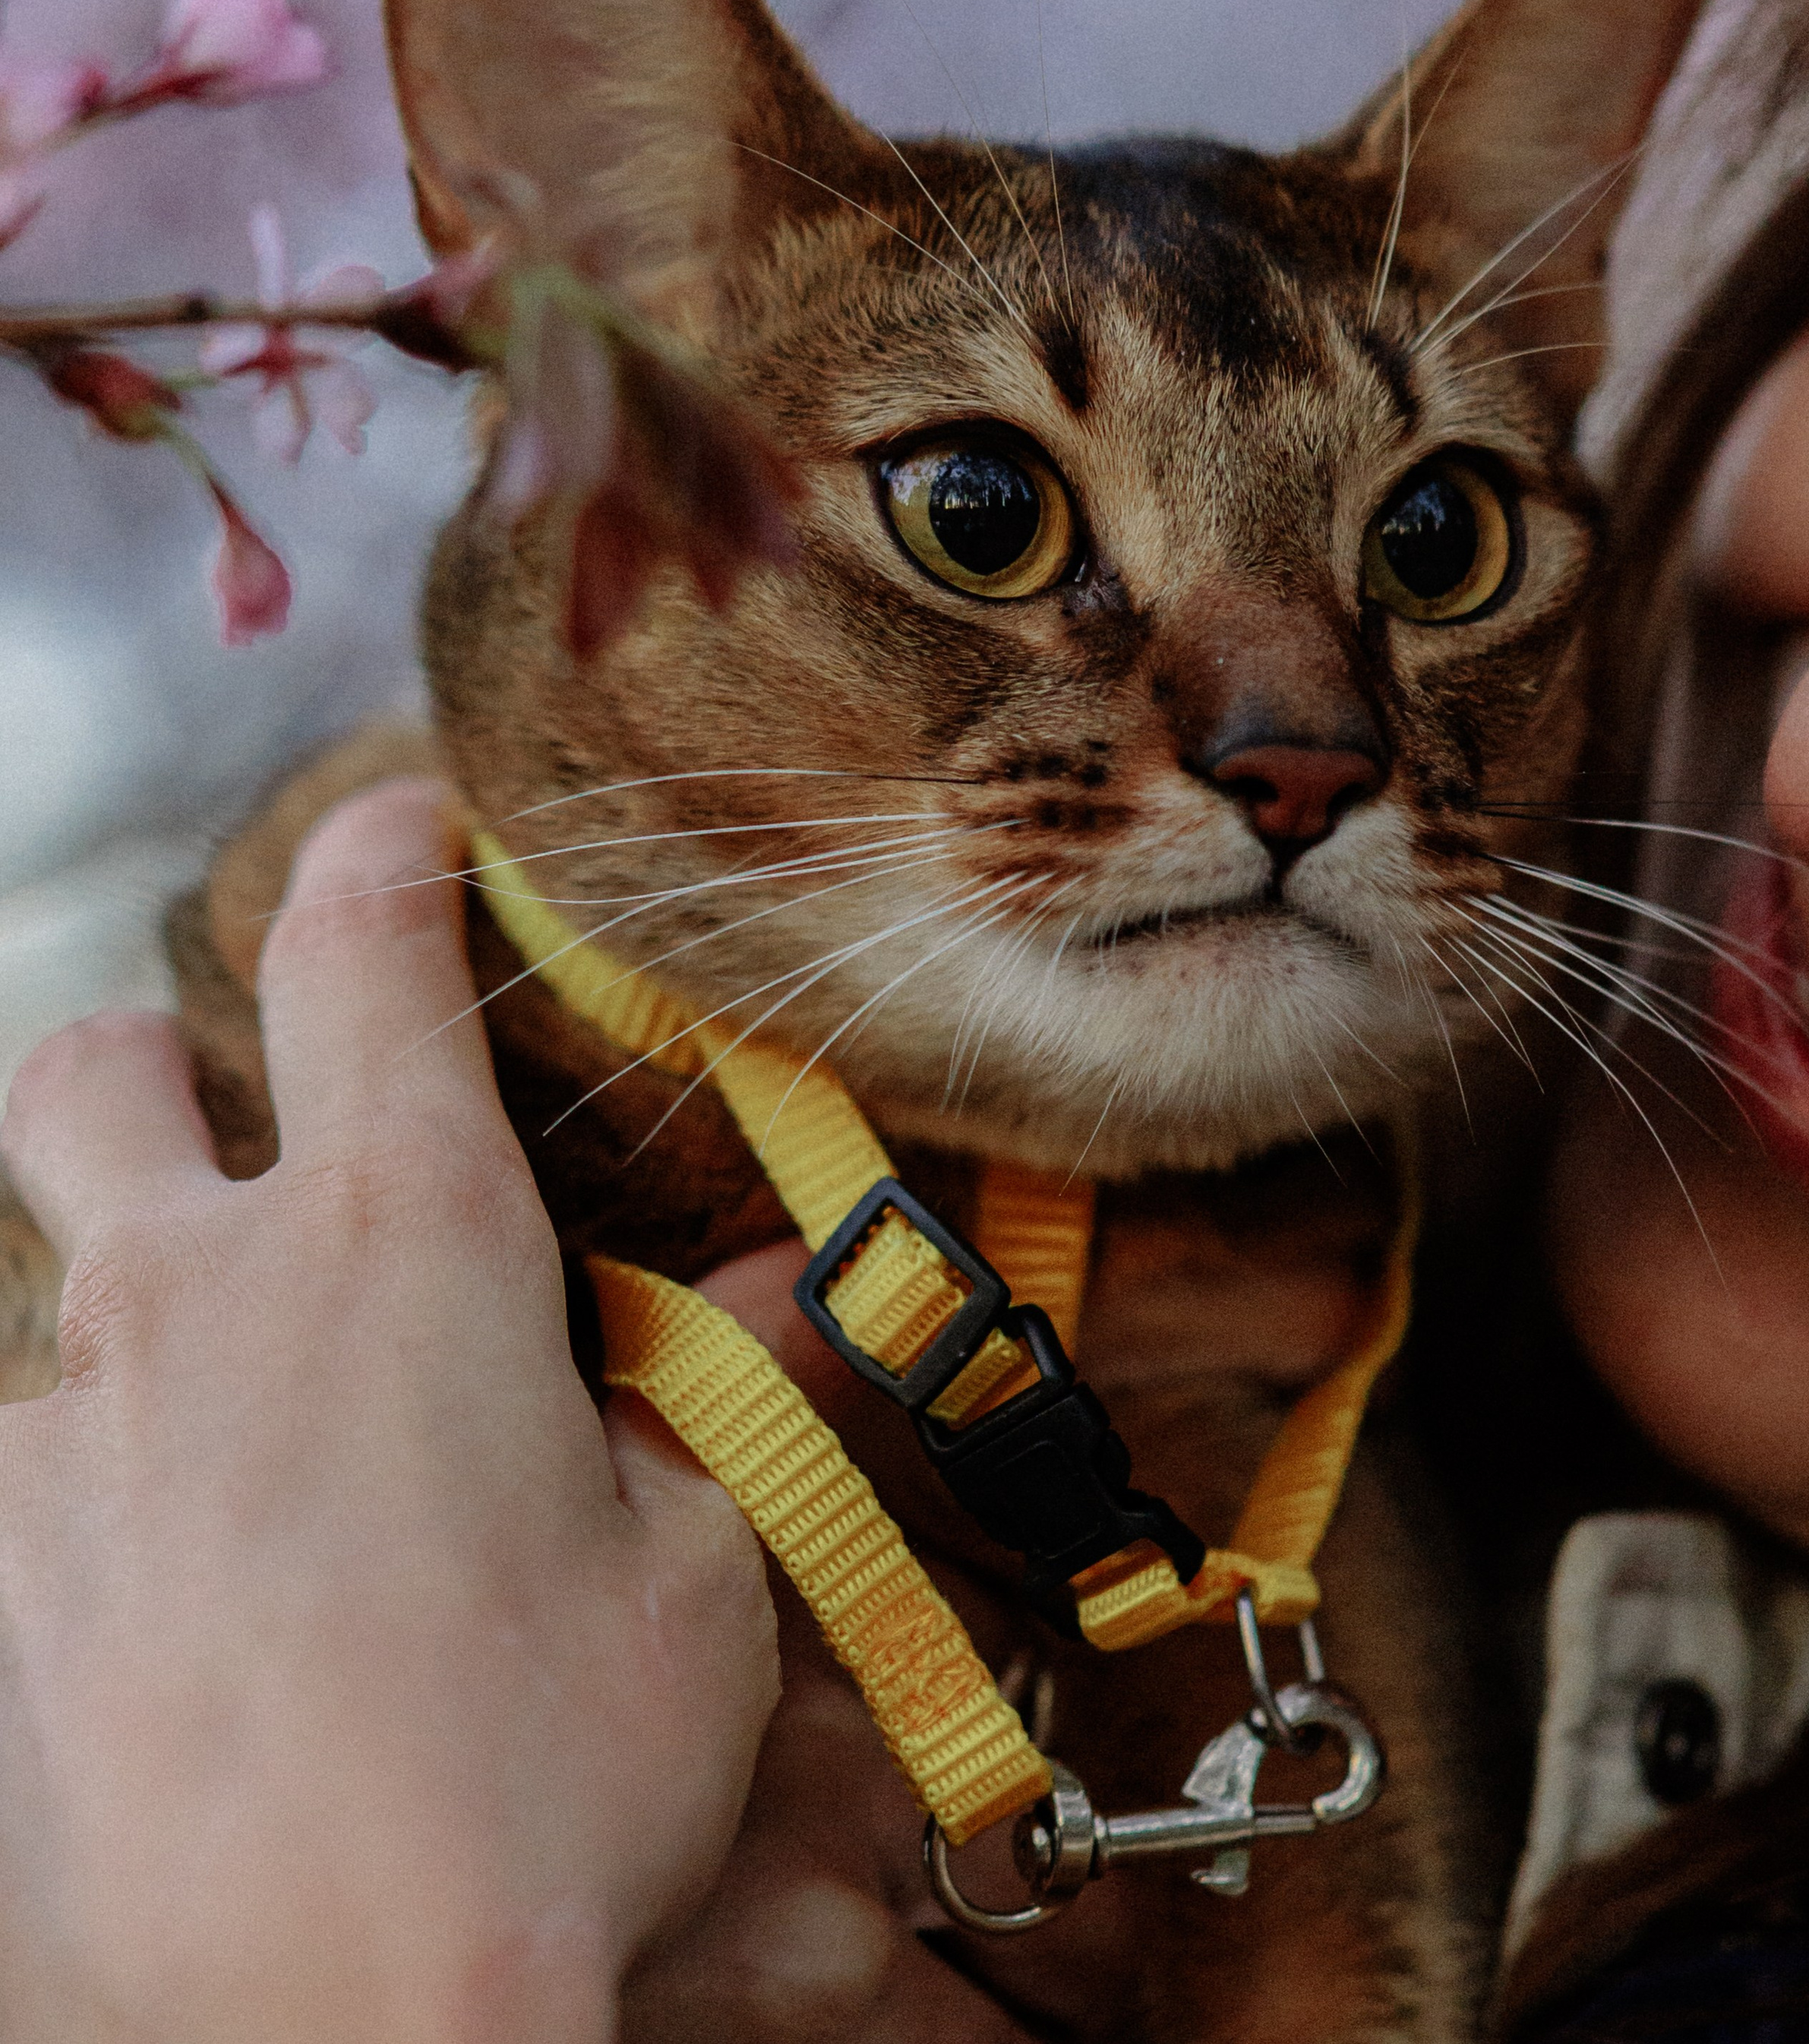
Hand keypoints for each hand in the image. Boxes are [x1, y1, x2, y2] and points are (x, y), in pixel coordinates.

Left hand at [0, 778, 777, 2043]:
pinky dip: (95, 1502)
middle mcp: (196, 1296)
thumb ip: (720, 1411)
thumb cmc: (534, 1796)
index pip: (370, 946)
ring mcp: (60, 1437)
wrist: (313, 2033)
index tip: (409, 820)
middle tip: (217, 1115)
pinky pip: (25, 1482)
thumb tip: (797, 1302)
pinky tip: (179, 1613)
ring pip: (50, 1291)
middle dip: (146, 1055)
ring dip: (135, 1323)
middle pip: (94, 1067)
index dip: (391, 846)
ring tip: (237, 1453)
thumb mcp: (696, 1581)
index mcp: (400, 1241)